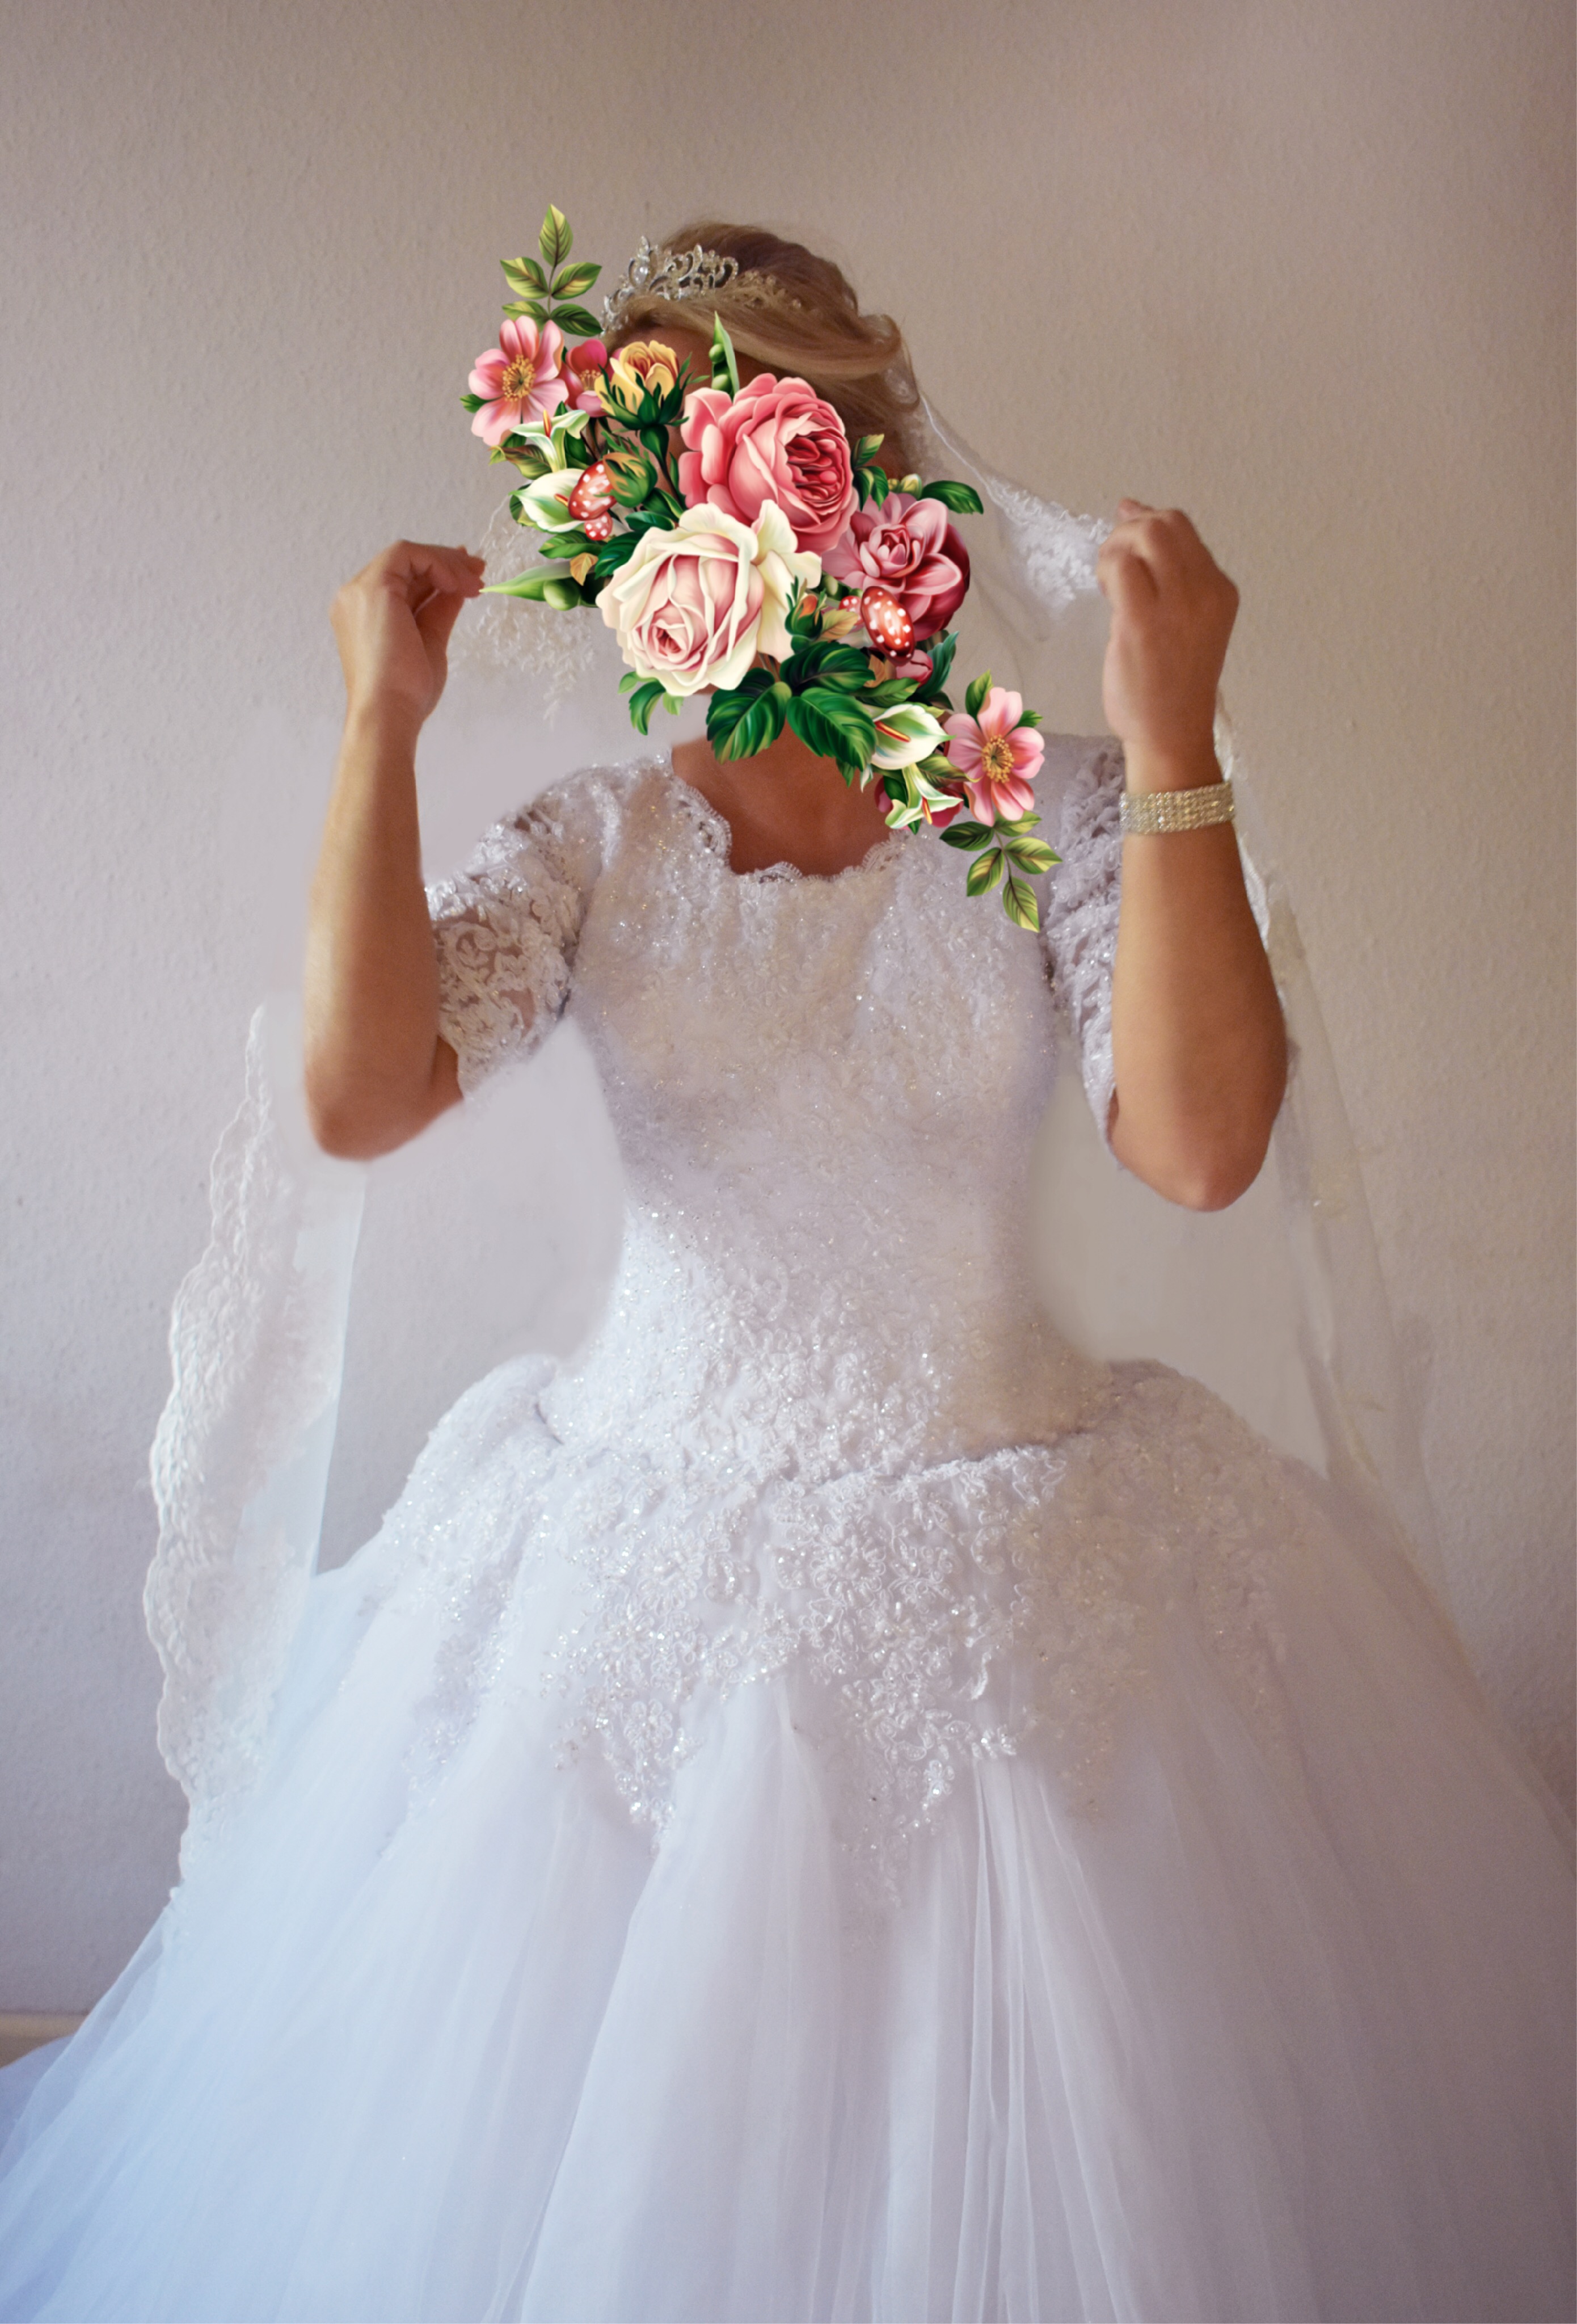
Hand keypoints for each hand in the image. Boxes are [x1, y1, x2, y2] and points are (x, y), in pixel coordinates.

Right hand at [329, 540, 483, 730]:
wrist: (388, 713)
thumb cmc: (406, 692)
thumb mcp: (431, 641)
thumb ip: (440, 611)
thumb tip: (458, 590)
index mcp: (365, 614)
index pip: (403, 581)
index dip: (437, 573)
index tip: (469, 580)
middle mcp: (355, 598)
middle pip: (404, 565)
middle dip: (445, 563)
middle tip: (479, 571)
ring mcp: (359, 591)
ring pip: (405, 555)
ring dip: (445, 563)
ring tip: (475, 581)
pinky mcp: (372, 587)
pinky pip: (405, 555)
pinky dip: (436, 563)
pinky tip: (457, 584)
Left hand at [1098, 502, 1237, 771]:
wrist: (1172, 735)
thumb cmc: (1171, 683)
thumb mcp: (1186, 620)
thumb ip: (1166, 571)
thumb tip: (1130, 508)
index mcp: (1221, 590)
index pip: (1182, 528)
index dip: (1145, 525)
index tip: (1126, 551)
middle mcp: (1206, 592)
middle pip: (1165, 522)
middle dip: (1128, 531)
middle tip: (1113, 566)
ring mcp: (1177, 605)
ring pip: (1146, 535)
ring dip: (1115, 549)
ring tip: (1109, 582)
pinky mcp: (1142, 622)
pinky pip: (1122, 567)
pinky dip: (1106, 569)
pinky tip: (1105, 594)